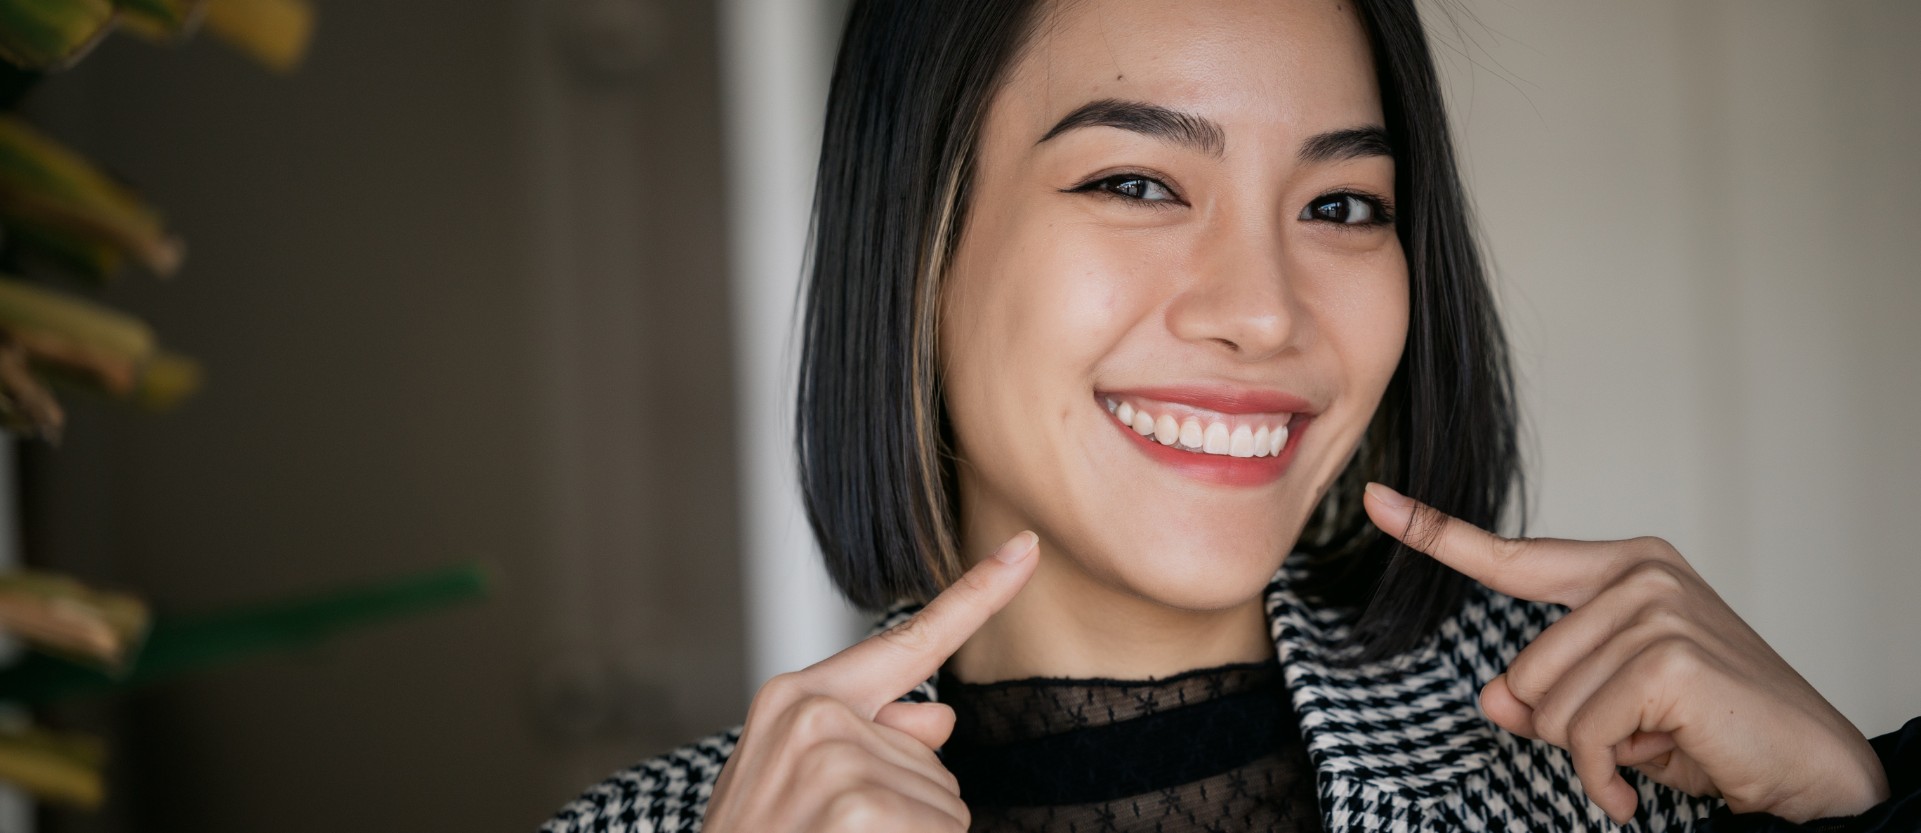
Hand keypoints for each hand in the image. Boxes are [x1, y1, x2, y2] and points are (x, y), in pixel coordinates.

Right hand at [702, 531, 1040, 832]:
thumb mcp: (796, 782)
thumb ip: (864, 740)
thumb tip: (939, 713)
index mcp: (798, 698)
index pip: (908, 642)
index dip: (979, 595)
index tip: (1027, 549)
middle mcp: (814, 714)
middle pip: (934, 757)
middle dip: (907, 808)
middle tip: (833, 831)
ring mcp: (835, 756)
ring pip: (946, 801)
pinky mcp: (858, 804)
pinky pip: (945, 828)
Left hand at [1362, 483, 1888, 823]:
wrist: (1809, 770)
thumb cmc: (1715, 730)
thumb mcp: (1611, 712)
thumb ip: (1545, 694)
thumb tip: (1493, 697)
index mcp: (1623, 570)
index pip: (1512, 557)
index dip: (1437, 534)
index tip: (1377, 501)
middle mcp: (1640, 574)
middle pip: (1525, 670)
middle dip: (1566, 725)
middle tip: (1638, 736)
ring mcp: (1655, 608)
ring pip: (1548, 706)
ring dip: (1592, 752)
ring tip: (1655, 748)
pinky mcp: (1665, 655)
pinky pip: (1581, 732)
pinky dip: (1603, 775)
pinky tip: (1641, 783)